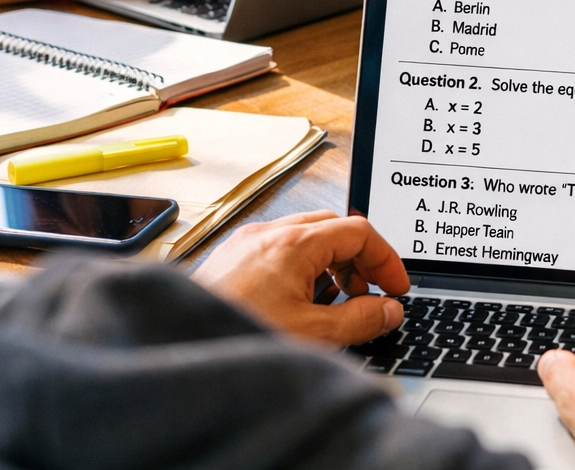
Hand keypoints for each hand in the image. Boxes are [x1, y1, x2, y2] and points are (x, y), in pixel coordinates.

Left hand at [192, 211, 409, 345]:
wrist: (178, 346)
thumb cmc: (236, 338)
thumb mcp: (313, 335)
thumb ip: (360, 320)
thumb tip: (388, 310)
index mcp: (293, 243)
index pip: (359, 231)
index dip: (386, 259)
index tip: (396, 287)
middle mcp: (267, 234)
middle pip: (332, 229)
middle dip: (358, 260)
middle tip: (370, 294)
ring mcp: (244, 245)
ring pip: (304, 238)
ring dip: (329, 266)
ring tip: (334, 304)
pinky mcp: (229, 261)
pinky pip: (277, 252)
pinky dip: (300, 271)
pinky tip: (298, 306)